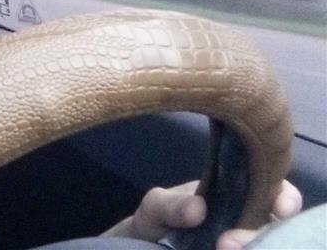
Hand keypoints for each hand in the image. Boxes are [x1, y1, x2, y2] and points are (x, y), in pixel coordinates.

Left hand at [102, 179, 301, 249]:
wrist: (147, 245)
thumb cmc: (157, 218)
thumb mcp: (156, 206)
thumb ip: (171, 205)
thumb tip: (198, 209)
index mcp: (239, 192)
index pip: (276, 190)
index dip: (285, 198)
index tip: (279, 209)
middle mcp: (250, 219)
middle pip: (277, 227)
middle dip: (259, 235)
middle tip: (225, 244)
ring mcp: (245, 242)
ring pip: (269, 245)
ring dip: (254, 248)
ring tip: (219, 249)